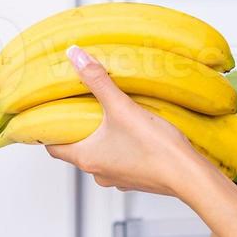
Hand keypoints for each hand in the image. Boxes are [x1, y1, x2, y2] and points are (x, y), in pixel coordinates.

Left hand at [44, 45, 201, 196]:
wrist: (188, 175)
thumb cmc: (155, 147)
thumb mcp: (123, 108)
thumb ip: (98, 81)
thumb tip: (75, 55)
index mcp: (86, 158)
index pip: (53, 148)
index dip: (48, 132)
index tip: (49, 117)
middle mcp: (98, 172)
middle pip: (77, 150)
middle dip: (79, 131)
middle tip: (83, 110)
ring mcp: (118, 179)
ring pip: (100, 157)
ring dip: (102, 141)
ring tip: (112, 119)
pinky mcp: (136, 180)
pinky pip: (121, 163)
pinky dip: (121, 150)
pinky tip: (135, 135)